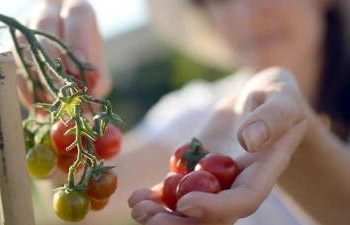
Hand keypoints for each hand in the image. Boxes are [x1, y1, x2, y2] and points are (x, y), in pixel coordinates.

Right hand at [12, 0, 110, 116]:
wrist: (64, 52)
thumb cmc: (84, 56)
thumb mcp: (97, 65)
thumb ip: (99, 81)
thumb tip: (89, 102)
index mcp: (76, 10)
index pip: (77, 14)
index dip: (77, 39)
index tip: (79, 67)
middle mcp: (49, 11)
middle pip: (45, 25)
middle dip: (52, 58)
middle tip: (61, 87)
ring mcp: (26, 25)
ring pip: (22, 42)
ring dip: (35, 74)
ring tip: (50, 99)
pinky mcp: (9, 43)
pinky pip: (8, 61)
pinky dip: (22, 85)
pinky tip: (35, 103)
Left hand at [128, 67, 307, 223]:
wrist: (258, 100)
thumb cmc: (277, 96)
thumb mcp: (282, 97)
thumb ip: (272, 118)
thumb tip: (249, 140)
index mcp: (262, 172)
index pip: (243, 200)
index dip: (216, 207)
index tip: (186, 202)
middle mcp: (237, 183)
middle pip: (211, 214)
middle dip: (181, 222)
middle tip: (148, 217)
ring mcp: (214, 178)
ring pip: (190, 207)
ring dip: (162, 213)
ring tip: (137, 208)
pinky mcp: (196, 167)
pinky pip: (176, 188)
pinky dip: (157, 196)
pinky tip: (137, 196)